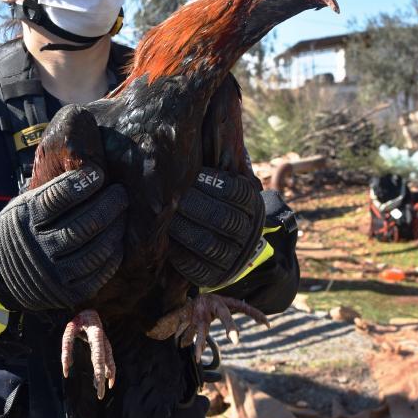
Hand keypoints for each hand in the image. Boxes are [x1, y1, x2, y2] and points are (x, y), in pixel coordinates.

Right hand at [0, 166, 127, 310]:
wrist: (2, 274)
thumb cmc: (24, 228)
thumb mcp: (23, 204)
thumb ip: (49, 191)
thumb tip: (89, 167)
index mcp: (26, 218)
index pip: (58, 198)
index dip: (82, 183)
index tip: (99, 173)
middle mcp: (39, 246)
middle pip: (83, 225)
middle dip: (109, 205)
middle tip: (121, 193)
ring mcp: (53, 272)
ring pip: (95, 251)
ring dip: (115, 230)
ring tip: (121, 216)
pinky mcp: (67, 291)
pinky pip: (98, 273)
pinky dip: (113, 256)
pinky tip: (116, 242)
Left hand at [168, 167, 264, 287]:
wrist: (222, 243)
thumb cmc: (211, 201)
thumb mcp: (220, 182)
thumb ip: (212, 165)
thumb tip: (199, 140)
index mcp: (251, 205)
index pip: (235, 192)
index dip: (211, 183)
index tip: (192, 176)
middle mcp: (248, 231)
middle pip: (222, 218)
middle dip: (193, 207)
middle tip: (173, 199)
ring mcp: (234, 257)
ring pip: (209, 244)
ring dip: (183, 230)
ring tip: (166, 220)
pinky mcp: (216, 276)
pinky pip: (198, 269)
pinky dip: (180, 256)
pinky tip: (168, 243)